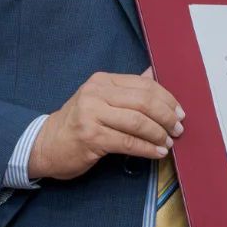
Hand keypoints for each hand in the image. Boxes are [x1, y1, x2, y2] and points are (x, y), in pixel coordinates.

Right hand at [29, 69, 183, 180]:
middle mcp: (96, 93)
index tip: (179, 112)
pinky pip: (128, 142)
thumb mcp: (100, 98)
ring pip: (138, 122)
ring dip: (158, 134)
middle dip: (166, 117)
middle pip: (144, 102)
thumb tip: (154, 74)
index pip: (144, 85)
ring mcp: (91, 114)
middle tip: (178, 129)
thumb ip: (126, 88)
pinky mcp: (91, 137)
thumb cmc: (79, 122)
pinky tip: (156, 153)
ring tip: (168, 143)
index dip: (167, 99)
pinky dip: (147, 148)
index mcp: (103, 81)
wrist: (46, 144)